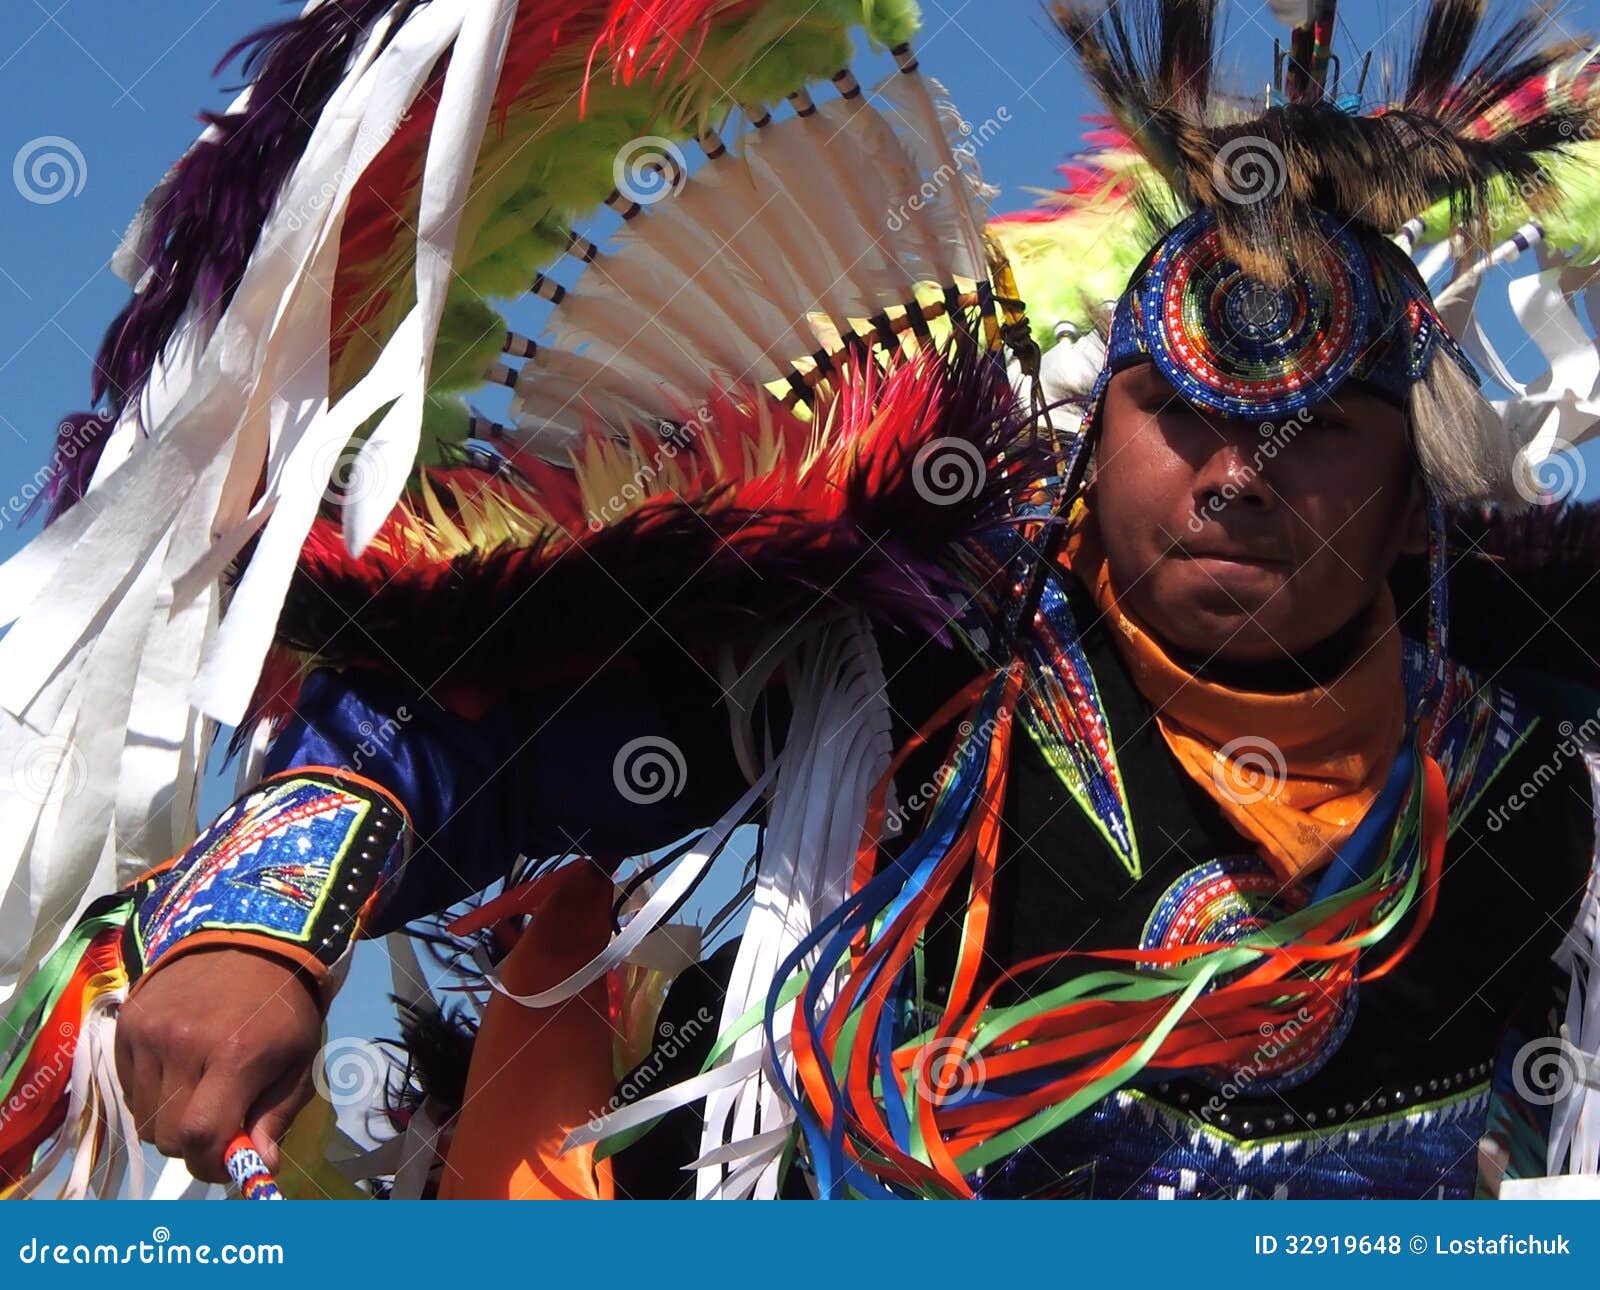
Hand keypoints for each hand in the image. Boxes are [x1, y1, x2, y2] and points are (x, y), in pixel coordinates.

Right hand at [114, 947, 322, 1184]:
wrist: (251, 939)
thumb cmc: (282, 1009)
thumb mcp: (298, 1061)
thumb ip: (277, 1117)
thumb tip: (259, 1168)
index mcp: (235, 1053)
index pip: (200, 1134)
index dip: (212, 1164)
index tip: (229, 1163)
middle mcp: (183, 1043)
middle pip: (168, 1136)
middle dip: (195, 1145)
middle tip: (219, 1124)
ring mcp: (148, 1032)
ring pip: (145, 1119)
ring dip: (172, 1121)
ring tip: (201, 1090)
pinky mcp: (126, 1024)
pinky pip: (129, 1090)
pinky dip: (153, 1096)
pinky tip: (180, 1070)